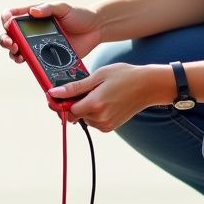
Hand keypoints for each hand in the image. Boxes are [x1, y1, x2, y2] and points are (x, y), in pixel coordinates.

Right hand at [0, 1, 104, 63]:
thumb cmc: (79, 15)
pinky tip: (27, 62)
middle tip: (10, 43)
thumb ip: (49, 8)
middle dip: (5, 39)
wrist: (96, 30)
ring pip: (17, 51)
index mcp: (33, 16)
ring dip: (12, 53)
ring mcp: (37, 45)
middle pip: (9, 35)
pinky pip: (32, 62)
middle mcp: (32, 31)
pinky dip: (27, 63)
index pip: (12, 15)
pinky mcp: (46, 57)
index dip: (5, 18)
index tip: (8, 22)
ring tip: (17, 53)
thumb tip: (32, 12)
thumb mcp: (64, 8)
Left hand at [48, 62, 171, 131]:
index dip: (60, 103)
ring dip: (83, 108)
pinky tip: (102, 100)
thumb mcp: (98, 76)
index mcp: (95, 105)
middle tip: (82, 89)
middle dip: (73, 103)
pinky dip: (92, 112)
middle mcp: (100, 118)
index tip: (56, 96)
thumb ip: (75, 87)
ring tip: (96, 93)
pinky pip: (93, 121)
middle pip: (74, 115)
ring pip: (83, 118)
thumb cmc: (125, 76)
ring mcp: (106, 125)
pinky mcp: (110, 127)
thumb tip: (54, 93)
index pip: (67, 110)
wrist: (148, 86)